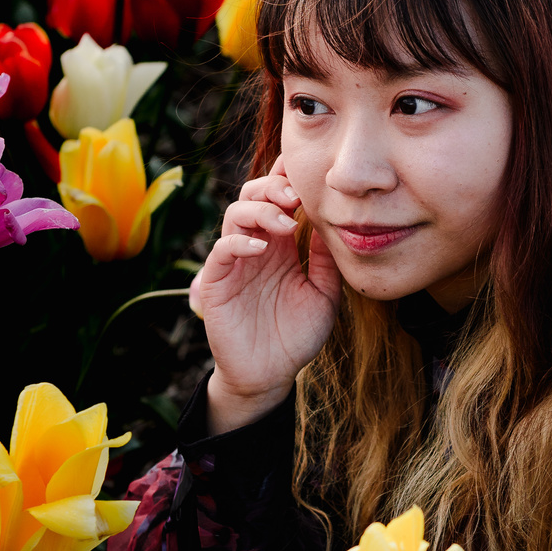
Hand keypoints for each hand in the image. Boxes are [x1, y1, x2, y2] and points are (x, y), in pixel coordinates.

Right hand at [193, 156, 341, 433]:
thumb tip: (334, 222)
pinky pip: (222, 250)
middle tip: (296, 196)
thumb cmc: (296, 335)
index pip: (279, 199)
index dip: (289, 180)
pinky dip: (240, 242)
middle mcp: (256, 246)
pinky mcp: (216, 281)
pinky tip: (263, 248)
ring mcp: (234, 262)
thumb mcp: (324, 294)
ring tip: (286, 224)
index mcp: (282, 244)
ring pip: (236, 215)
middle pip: (253, 195)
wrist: (270, 375)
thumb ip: (326, 260)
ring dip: (260, 210)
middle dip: (273, 187)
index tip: (311, 175)